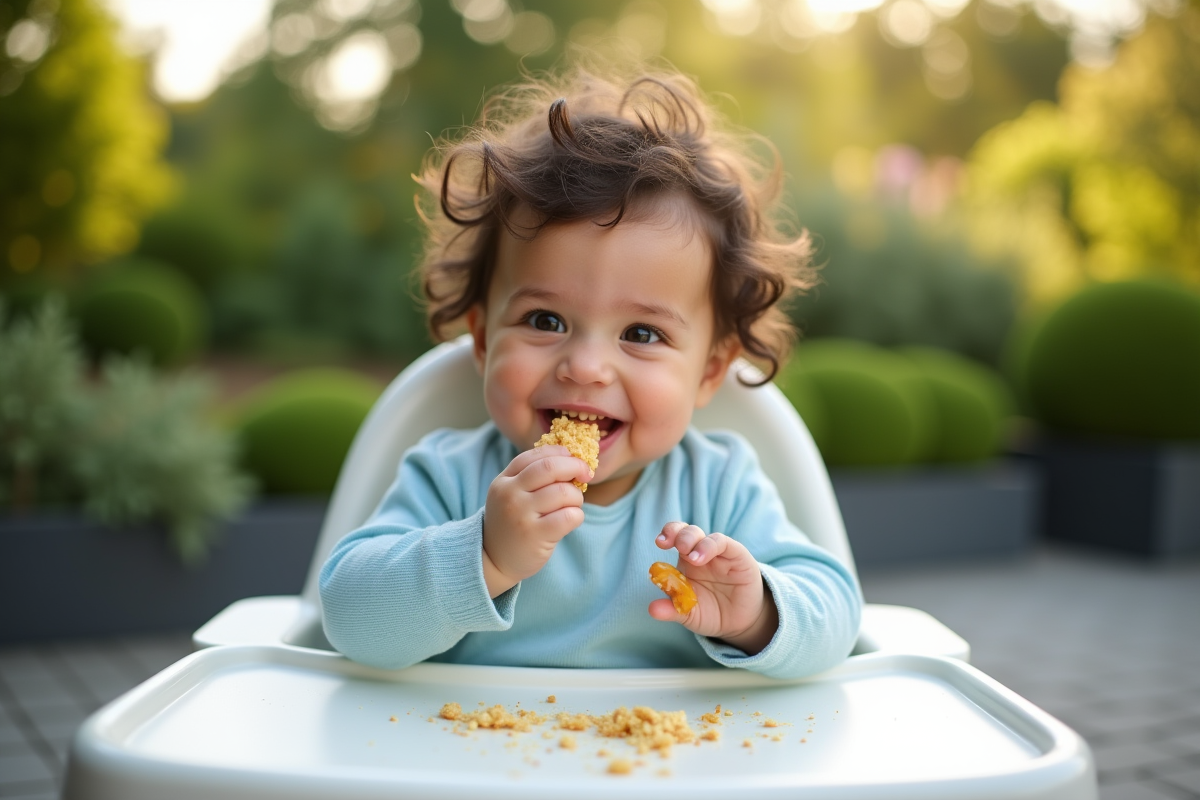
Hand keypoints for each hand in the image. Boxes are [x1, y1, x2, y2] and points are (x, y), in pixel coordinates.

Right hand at [482, 445, 591, 597]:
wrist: (493, 559)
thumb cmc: (511, 523)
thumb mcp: (510, 494)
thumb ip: (531, 476)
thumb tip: (570, 459)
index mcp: (504, 481)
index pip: (536, 455)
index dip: (561, 454)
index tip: (574, 460)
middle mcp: (510, 495)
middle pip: (550, 467)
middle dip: (575, 466)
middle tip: (586, 474)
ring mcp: (522, 515)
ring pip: (564, 492)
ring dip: (577, 497)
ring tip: (572, 506)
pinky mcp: (535, 535)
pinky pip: (569, 516)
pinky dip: (577, 515)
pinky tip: (571, 520)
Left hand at [649, 521, 778, 654]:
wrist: (739, 624)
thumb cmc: (711, 613)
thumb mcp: (688, 613)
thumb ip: (671, 610)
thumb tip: (652, 609)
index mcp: (686, 562)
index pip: (675, 537)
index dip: (667, 534)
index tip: (659, 542)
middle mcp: (701, 553)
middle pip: (688, 532)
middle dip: (678, 534)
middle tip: (675, 547)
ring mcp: (720, 554)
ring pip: (705, 536)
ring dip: (694, 541)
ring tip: (691, 558)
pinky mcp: (737, 557)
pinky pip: (724, 544)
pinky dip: (711, 546)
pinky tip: (701, 558)